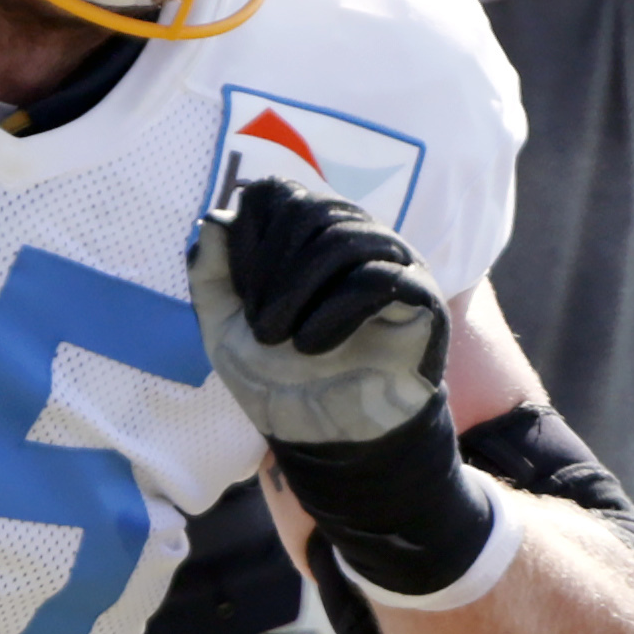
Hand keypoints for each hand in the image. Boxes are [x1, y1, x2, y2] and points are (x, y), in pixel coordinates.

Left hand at [188, 178, 496, 601]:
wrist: (327, 441)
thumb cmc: (280, 381)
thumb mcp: (224, 328)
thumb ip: (212, 275)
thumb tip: (215, 218)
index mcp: (313, 237)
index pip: (282, 192)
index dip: (251, 235)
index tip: (240, 294)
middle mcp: (359, 238)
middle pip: (311, 211)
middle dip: (270, 270)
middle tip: (261, 327)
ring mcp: (395, 265)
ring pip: (345, 237)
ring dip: (297, 289)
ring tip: (279, 339)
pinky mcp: (421, 301)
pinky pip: (379, 278)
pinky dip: (334, 311)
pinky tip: (310, 347)